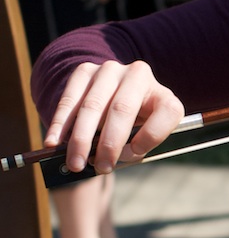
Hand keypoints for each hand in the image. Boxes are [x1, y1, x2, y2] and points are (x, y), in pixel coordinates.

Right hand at [42, 60, 183, 174]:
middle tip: (100, 167)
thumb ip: (130, 151)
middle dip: (109, 142)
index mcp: (163, 95)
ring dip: (81, 138)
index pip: (167, 111)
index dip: (152, 135)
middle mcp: (139, 75)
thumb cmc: (132, 129)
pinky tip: (53, 143)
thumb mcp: (142, 138)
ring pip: (93, 105)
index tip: (136, 154)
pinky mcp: (85, 70)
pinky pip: (70, 99)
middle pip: (123, 109)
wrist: (113, 96)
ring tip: (75, 162)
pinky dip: (60, 124)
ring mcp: (111, 70)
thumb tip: (100, 162)